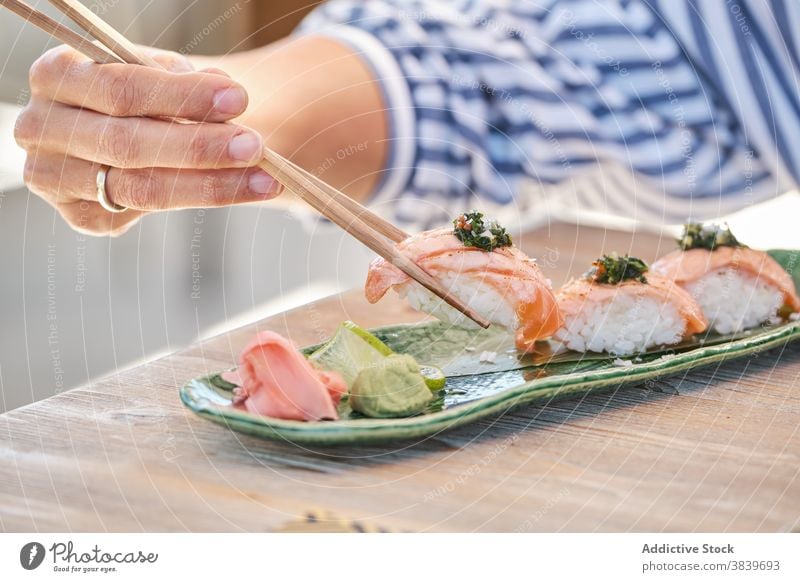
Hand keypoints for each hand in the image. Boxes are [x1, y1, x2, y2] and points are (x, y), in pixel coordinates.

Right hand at [15, 45, 280, 235]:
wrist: (136, 124)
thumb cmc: (150, 92)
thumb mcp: (162, 75)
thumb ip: (185, 83)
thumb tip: (224, 95)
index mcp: (55, 75)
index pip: (120, 89)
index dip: (182, 96)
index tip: (238, 99)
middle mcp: (41, 127)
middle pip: (127, 143)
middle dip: (198, 146)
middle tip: (255, 146)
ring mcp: (53, 177)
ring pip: (139, 186)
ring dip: (209, 184)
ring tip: (263, 179)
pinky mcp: (79, 213)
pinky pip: (140, 211)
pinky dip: (195, 198)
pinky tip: (237, 191)